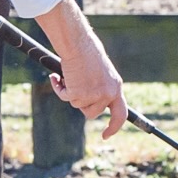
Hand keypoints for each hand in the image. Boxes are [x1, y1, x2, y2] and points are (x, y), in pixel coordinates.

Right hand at [35, 0, 127, 137]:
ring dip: (69, 93)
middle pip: (92, 113)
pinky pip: (65, 97)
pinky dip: (58, 88)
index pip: (121, 114)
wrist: (77, 42)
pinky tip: (56, 76)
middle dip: (81, 104)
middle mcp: (107, 93)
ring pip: (77, 105)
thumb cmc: (86, 50)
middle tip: (72, 90)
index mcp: (116, 86)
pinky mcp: (79, 94)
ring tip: (67, 76)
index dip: (114, 127)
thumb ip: (100, 85)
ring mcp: (94, 95)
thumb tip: (90, 100)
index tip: (106, 135)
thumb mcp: (100, 70)